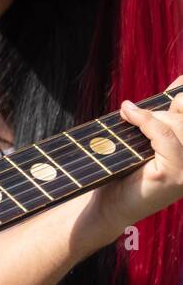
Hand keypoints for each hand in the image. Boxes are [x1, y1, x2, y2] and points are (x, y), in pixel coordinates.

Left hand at [92, 76, 182, 236]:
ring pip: (177, 124)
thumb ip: (163, 114)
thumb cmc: (124, 168)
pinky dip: (146, 122)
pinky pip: (166, 137)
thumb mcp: (147, 136)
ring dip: (150, 117)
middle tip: (132, 115)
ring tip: (128, 118)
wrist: (109, 204)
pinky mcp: (174, 177)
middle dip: (160, 110)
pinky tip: (128, 115)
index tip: (178, 81)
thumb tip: (182, 79)